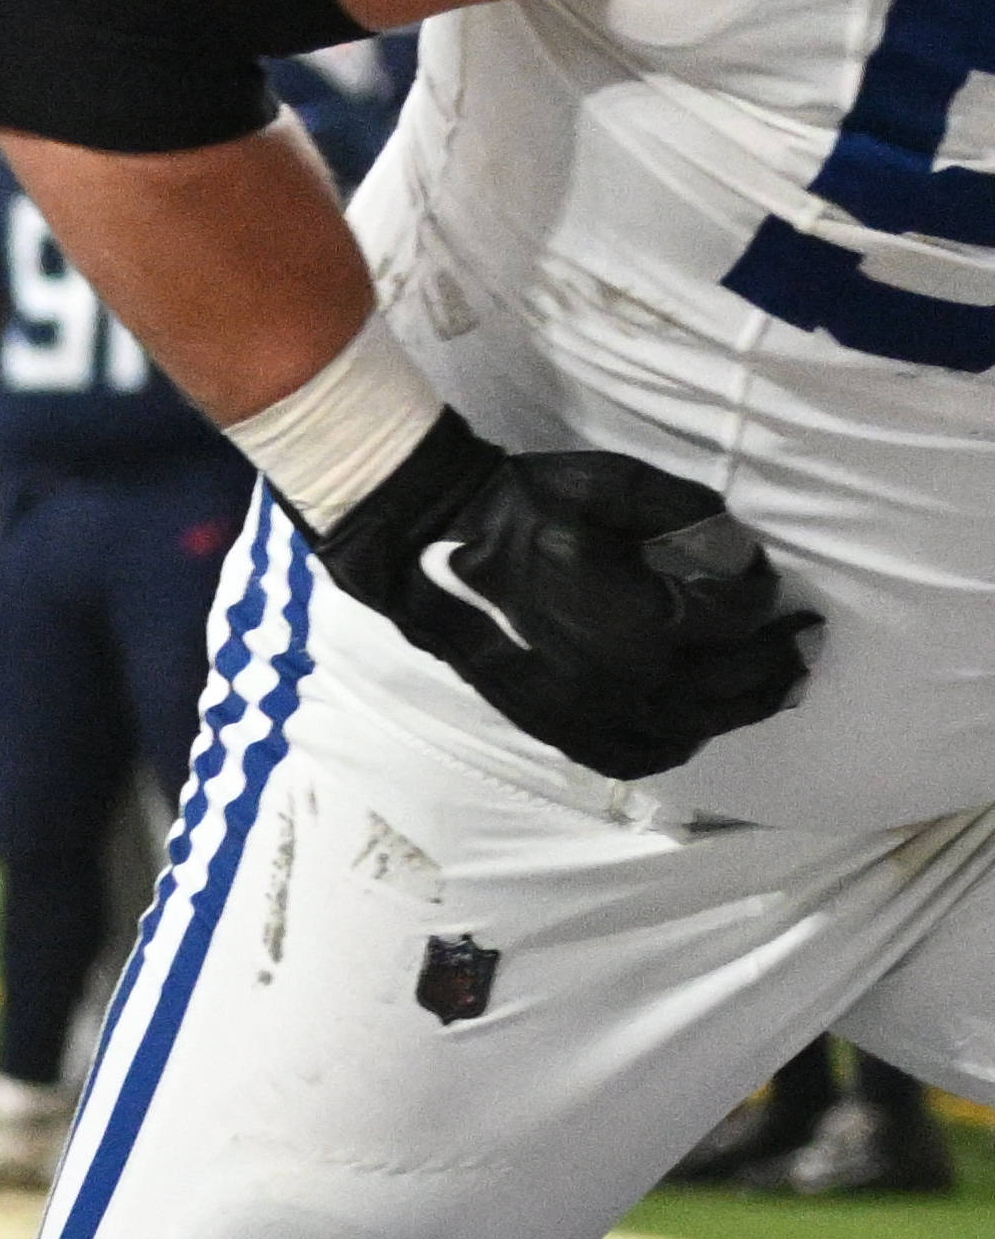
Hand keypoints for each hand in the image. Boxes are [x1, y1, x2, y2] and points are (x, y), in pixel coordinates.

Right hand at [315, 415, 818, 778]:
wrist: (429, 541)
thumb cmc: (523, 506)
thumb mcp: (613, 483)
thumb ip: (690, 513)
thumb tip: (739, 553)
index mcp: (640, 624)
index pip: (735, 618)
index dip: (761, 590)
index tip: (763, 572)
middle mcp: (622, 683)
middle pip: (731, 685)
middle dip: (779, 659)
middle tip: (808, 638)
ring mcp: (587, 712)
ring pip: (693, 726)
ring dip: (743, 707)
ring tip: (775, 684)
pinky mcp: (557, 723)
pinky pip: (635, 755)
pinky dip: (677, 744)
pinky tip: (696, 724)